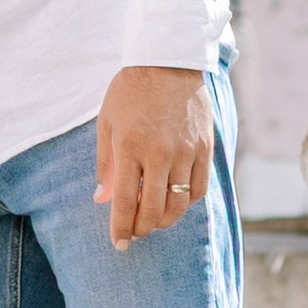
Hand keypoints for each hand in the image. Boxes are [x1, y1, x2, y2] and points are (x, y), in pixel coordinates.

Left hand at [95, 66, 212, 249]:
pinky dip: (186, 202)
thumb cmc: (130, 92)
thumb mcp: (106, 123)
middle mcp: (159, 153)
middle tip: (134, 232)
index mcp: (130, 147)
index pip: (125, 201)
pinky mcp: (205, 149)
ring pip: (180, 204)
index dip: (121, 228)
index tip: (118, 244)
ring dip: (165, 220)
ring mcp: (186, 152)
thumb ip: (105, 165)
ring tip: (152, 220)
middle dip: (142, 229)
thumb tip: (102, 200)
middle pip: (154, 210)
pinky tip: (174, 200)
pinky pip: (199, 188)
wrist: (168, 62)